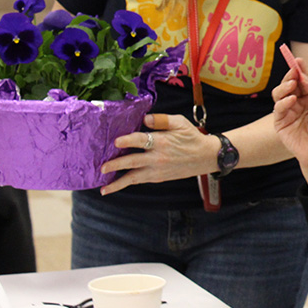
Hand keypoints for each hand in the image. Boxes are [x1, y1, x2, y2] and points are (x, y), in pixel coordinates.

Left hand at [99, 112, 217, 195]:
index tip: (116, 142)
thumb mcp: (180, 122)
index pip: (141, 141)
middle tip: (102, 167)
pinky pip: (140, 181)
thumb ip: (162, 120)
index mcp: (162, 141)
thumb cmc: (191, 136)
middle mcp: (158, 157)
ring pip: (134, 177)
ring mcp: (157, 170)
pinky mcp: (158, 177)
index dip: (128, 141)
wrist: (205, 156)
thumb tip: (145, 119)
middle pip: (133, 162)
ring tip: (104, 188)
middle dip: (116, 165)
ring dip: (118, 183)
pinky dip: (128, 184)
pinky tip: (116, 186)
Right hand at [272, 58, 307, 194]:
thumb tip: (304, 75)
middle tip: (293, 72)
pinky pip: (278, 109)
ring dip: (284, 86)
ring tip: (292, 85)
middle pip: (288, 84)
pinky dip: (283, 102)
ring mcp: (287, 112)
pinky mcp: (281, 123)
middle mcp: (296, 102)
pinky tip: (292, 100)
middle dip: (290, 76)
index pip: (300, 80)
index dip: (298, 70)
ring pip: (279, 94)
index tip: (297, 60)